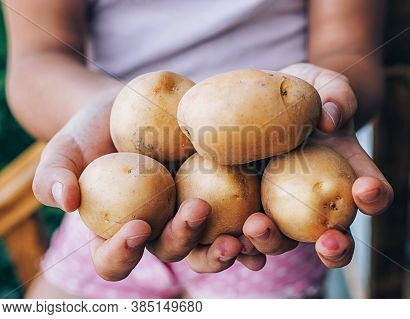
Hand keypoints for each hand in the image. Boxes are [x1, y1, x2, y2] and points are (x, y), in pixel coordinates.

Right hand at [32, 99, 263, 279]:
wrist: (134, 105)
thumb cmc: (95, 128)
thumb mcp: (68, 143)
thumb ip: (55, 172)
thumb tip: (63, 201)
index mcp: (121, 230)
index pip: (116, 259)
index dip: (123, 253)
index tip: (135, 226)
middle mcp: (159, 231)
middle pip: (173, 253)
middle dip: (185, 242)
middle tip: (197, 212)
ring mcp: (191, 218)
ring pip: (209, 247)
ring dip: (226, 249)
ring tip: (243, 235)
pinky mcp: (220, 199)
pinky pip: (237, 222)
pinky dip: (251, 230)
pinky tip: (263, 222)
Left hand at [240, 63, 392, 267]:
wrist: (271, 101)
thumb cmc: (308, 94)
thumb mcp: (326, 87)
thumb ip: (336, 98)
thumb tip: (330, 120)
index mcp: (347, 176)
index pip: (373, 194)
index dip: (375, 198)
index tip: (364, 189)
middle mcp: (318, 203)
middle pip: (333, 238)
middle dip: (335, 249)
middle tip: (327, 242)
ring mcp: (282, 209)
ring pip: (284, 241)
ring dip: (273, 242)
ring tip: (256, 228)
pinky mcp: (249, 206)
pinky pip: (245, 229)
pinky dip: (238, 239)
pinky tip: (227, 237)